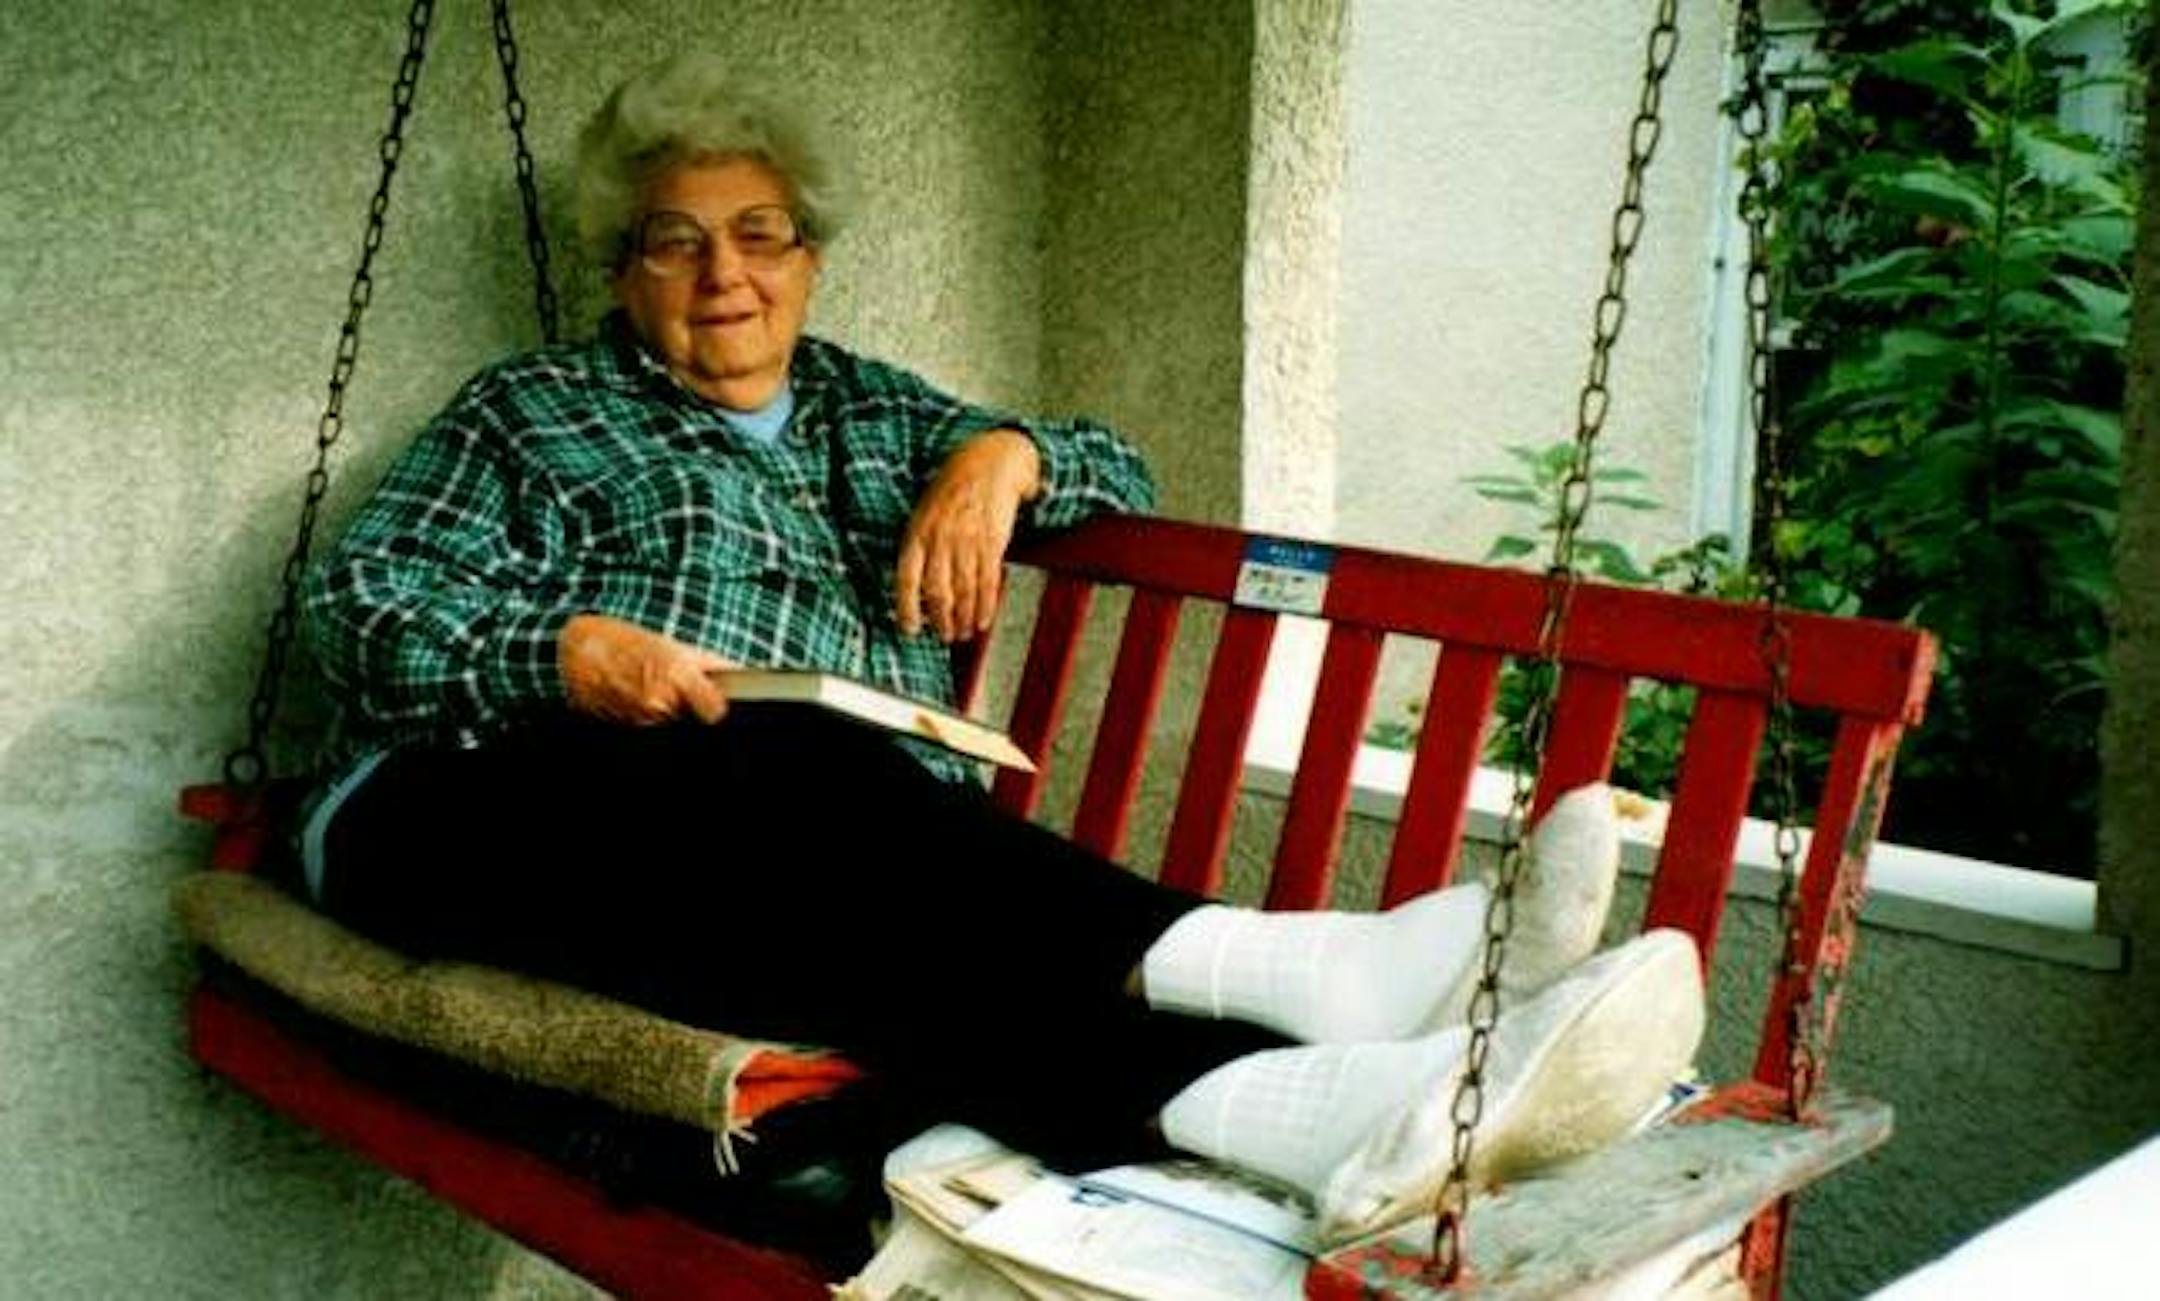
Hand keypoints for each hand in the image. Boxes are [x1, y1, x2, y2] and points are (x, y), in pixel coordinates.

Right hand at [558, 614, 735, 723]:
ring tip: (647, 685)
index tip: (714, 701)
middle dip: (688, 705)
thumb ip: (707, 663)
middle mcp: (661, 702)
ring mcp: (641, 720)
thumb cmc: (621, 642)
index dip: (717, 706)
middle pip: (692, 718)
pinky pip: (648, 728)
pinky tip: (633, 695)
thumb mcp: (669, 643)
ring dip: (667, 710)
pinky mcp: (625, 729)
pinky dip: (647, 716)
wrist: (574, 654)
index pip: (715, 711)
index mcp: (676, 676)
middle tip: (673, 684)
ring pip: (670, 724)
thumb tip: (738, 675)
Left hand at [895, 428, 1040, 641]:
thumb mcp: (924, 513)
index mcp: (917, 533)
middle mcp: (940, 539)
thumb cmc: (952, 490)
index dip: (907, 608)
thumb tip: (917, 589)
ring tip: (964, 633)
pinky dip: (986, 605)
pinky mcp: (992, 543)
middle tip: (945, 636)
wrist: (988, 464)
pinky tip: (983, 619)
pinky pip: (988, 582)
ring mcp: (967, 542)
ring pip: (964, 592)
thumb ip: (920, 547)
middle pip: (937, 592)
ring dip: (964, 618)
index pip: (907, 578)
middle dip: (941, 621)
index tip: (909, 629)